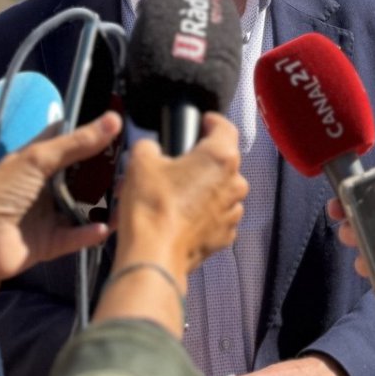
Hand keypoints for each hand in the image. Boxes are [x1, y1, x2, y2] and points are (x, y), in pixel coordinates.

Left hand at [0, 112, 121, 324]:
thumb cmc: (2, 192)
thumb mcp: (39, 159)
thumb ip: (77, 143)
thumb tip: (113, 120)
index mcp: (35, 160)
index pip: (67, 140)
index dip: (91, 133)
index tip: (120, 128)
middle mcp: (43, 185)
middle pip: (80, 175)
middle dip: (104, 172)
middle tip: (133, 166)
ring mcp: (47, 214)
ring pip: (82, 206)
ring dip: (103, 203)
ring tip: (127, 195)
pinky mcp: (50, 242)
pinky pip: (76, 236)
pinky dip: (91, 232)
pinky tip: (107, 226)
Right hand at [114, 112, 246, 276]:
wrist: (153, 254)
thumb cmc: (152, 208)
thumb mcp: (140, 161)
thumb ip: (149, 145)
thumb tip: (151, 149)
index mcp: (220, 157)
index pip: (225, 126)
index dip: (210, 121)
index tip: (201, 122)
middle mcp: (234, 183)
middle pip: (221, 161)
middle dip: (197, 161)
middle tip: (171, 165)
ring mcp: (232, 211)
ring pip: (218, 190)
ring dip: (199, 189)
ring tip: (169, 196)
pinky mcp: (224, 235)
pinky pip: (215, 216)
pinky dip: (200, 214)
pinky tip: (176, 217)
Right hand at [330, 175, 374, 315]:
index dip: (362, 187)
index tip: (343, 189)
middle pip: (367, 211)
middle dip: (349, 212)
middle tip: (338, 215)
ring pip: (365, 236)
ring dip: (354, 236)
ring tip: (353, 239)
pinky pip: (372, 262)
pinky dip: (364, 262)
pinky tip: (366, 264)